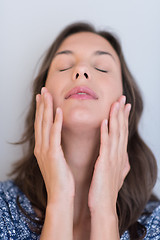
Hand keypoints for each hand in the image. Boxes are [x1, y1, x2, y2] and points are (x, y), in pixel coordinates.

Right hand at [34, 87, 74, 203]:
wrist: (60, 196)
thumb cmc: (61, 180)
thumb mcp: (56, 161)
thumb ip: (55, 149)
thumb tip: (57, 141)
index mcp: (42, 149)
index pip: (41, 125)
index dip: (41, 111)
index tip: (42, 99)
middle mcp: (41, 147)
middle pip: (40, 122)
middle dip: (41, 105)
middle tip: (43, 91)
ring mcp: (45, 151)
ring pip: (45, 125)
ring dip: (46, 108)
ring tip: (48, 95)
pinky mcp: (53, 154)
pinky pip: (55, 134)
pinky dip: (56, 122)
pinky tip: (58, 111)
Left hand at [88, 95, 130, 215]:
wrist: (103, 206)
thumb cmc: (106, 190)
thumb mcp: (116, 174)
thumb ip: (120, 164)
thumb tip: (124, 157)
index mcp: (119, 157)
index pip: (123, 134)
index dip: (124, 119)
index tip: (124, 106)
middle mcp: (119, 155)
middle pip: (122, 130)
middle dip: (122, 113)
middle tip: (122, 99)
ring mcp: (113, 159)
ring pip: (116, 134)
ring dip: (116, 118)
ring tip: (116, 104)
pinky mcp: (104, 163)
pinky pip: (105, 145)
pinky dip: (106, 132)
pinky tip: (104, 122)